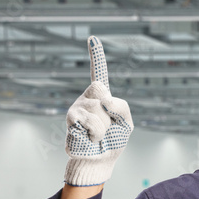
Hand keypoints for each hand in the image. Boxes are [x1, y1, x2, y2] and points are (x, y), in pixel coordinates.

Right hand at [64, 36, 132, 186]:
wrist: (100, 160)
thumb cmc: (113, 142)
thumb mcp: (127, 123)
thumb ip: (122, 106)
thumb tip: (104, 98)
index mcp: (102, 97)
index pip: (99, 73)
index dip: (96, 56)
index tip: (93, 38)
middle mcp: (87, 98)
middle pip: (100, 87)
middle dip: (109, 107)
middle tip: (108, 123)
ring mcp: (77, 107)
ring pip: (98, 107)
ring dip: (105, 126)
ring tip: (99, 134)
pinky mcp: (71, 118)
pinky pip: (92, 120)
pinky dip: (97, 132)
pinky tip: (91, 138)